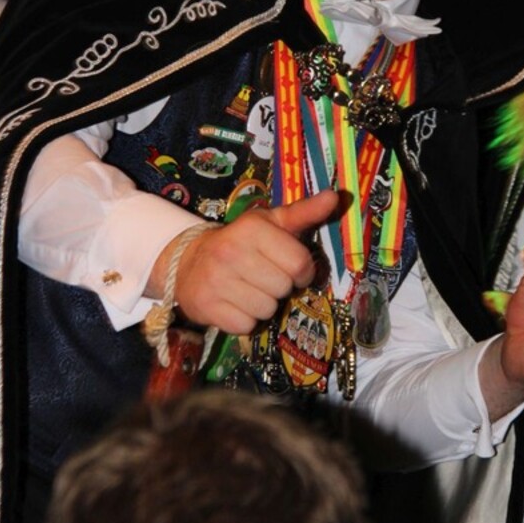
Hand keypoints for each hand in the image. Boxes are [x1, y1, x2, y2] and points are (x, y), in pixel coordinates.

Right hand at [152, 190, 337, 333]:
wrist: (188, 264)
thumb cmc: (240, 242)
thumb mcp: (271, 223)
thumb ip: (304, 212)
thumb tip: (335, 196)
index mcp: (252, 228)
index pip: (299, 264)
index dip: (302, 271)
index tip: (291, 269)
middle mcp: (232, 251)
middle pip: (283, 289)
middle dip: (280, 287)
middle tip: (264, 278)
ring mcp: (216, 280)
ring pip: (267, 310)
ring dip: (263, 305)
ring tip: (249, 290)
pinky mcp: (205, 306)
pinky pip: (246, 326)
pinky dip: (245, 320)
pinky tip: (235, 304)